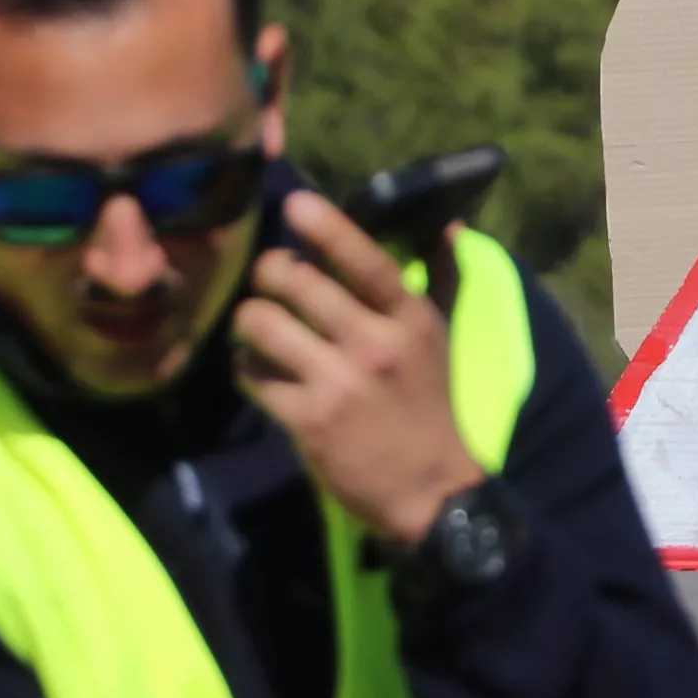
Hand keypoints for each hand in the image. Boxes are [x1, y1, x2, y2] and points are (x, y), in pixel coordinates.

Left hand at [233, 190, 487, 548]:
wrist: (430, 490)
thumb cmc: (430, 406)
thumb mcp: (440, 338)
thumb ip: (441, 277)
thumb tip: (450, 222)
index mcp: (408, 319)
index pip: (366, 261)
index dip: (327, 228)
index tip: (296, 206)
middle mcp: (374, 345)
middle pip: (297, 283)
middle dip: (269, 273)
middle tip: (269, 281)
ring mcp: (338, 383)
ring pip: (263, 324)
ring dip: (249, 320)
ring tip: (257, 328)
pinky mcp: (308, 420)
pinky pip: (253, 375)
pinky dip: (247, 367)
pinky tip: (259, 371)